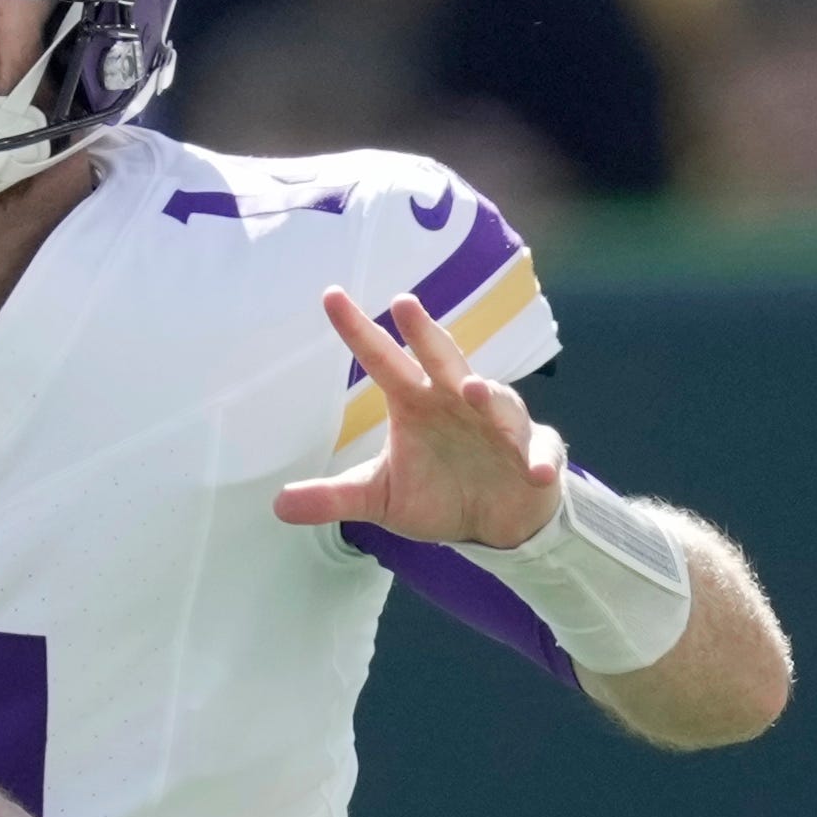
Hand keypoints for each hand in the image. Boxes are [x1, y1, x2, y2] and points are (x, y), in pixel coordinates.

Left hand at [271, 282, 561, 549]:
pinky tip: (535, 472)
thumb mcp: (380, 497)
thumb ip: (335, 497)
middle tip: (404, 305)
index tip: (330, 296)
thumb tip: (277, 506)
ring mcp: (499, 426)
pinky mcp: (533, 456)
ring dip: (485, 395)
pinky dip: (539, 460)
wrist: (493, 520)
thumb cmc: (438, 493)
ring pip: (496, 401)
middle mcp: (456, 402)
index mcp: (416, 403)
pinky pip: (539, 454)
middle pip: (441, 360)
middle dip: (425, 334)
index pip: (382, 360)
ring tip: (470, 389)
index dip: (358, 331)